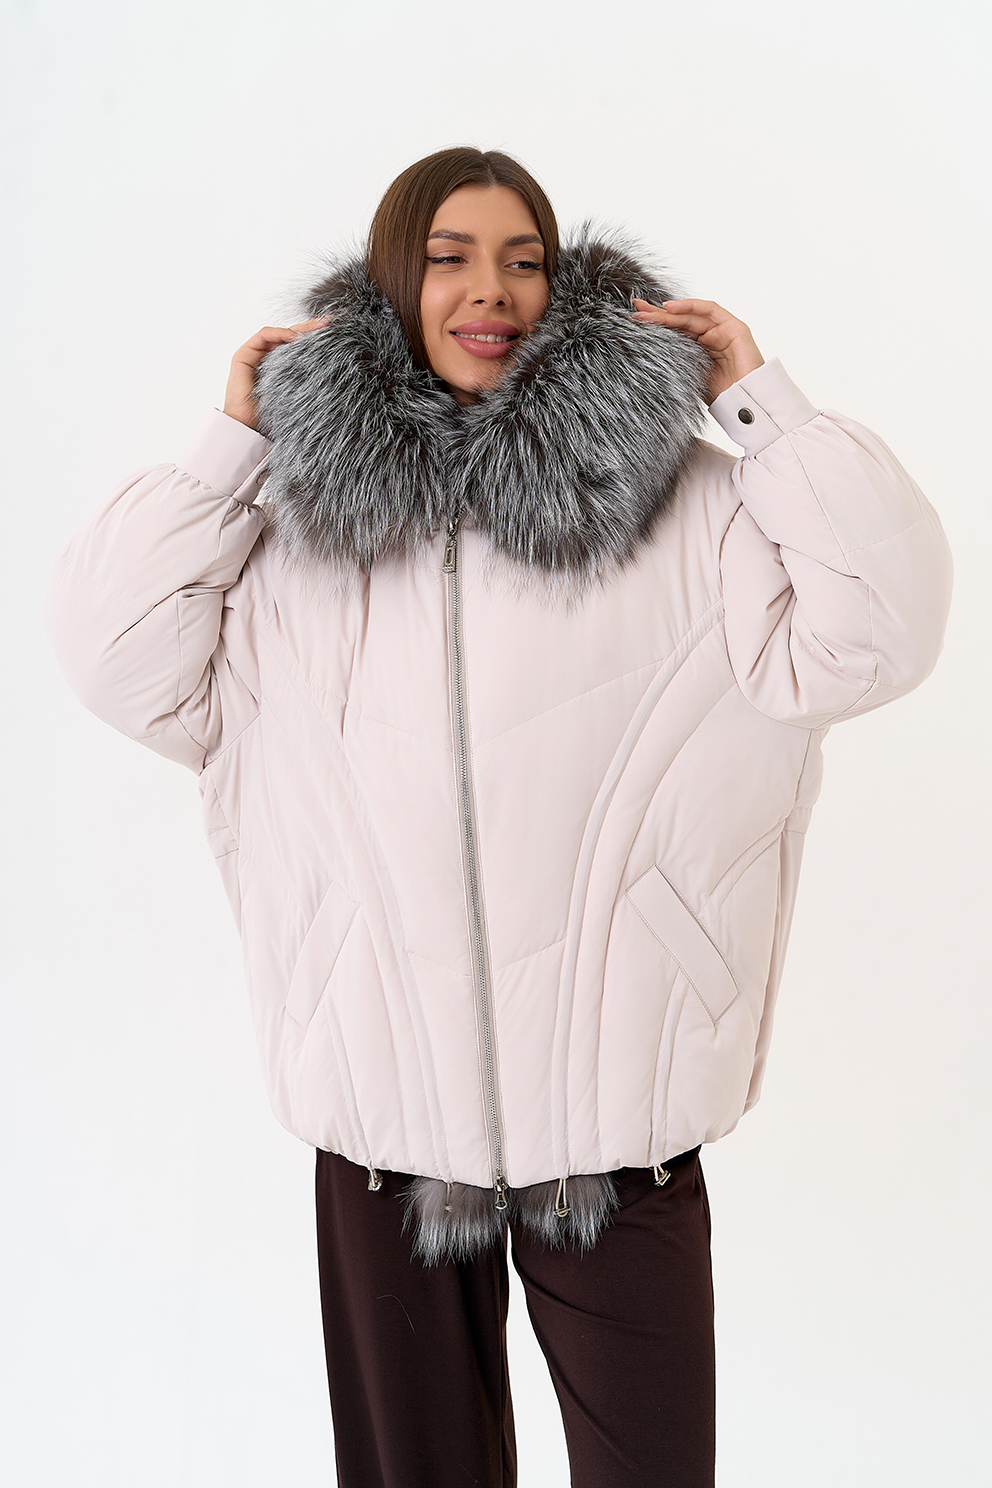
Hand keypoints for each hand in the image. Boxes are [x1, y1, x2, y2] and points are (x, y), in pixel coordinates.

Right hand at [223, 316, 330, 428]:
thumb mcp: (299, 394)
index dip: (315, 339)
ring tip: (317, 330)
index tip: (336, 334)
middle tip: (329, 323)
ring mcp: (254, 355)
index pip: (299, 348)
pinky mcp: (243, 355)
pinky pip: (264, 335)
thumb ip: (309, 379)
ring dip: (298, 328)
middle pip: (290, 337)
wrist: (250, 430)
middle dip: (311, 328)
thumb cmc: (274, 418)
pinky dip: (281, 333)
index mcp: (281, 369)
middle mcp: (267, 359)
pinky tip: (296, 338)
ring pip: (279, 333)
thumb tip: (337, 370)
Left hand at [632, 298, 763, 403]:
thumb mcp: (690, 377)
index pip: (675, 334)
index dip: (656, 327)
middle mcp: (711, 337)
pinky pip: (710, 310)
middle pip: (680, 322)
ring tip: (647, 311)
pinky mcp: (734, 327)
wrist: (745, 403)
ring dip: (669, 312)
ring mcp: (723, 331)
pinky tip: (671, 307)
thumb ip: (675, 364)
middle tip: (635, 311)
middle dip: (657, 316)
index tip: (634, 322)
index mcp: (700, 350)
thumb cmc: (721, 396)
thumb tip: (644, 359)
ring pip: (692, 316)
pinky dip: (691, 306)